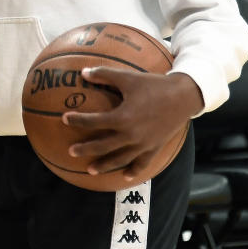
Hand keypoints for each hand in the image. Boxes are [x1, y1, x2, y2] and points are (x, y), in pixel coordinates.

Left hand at [61, 67, 200, 182]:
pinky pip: (142, 163)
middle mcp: (131, 135)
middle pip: (103, 146)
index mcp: (123, 117)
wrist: (183, 97)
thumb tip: (82, 72)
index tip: (65, 119)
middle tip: (71, 152)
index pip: (94, 122)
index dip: (78, 121)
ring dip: (104, 165)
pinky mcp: (154, 147)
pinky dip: (133, 171)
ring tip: (90, 170)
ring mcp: (143, 144)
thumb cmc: (153, 85)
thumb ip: (104, 75)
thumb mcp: (128, 77)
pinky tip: (124, 176)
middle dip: (86, 150)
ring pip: (120, 159)